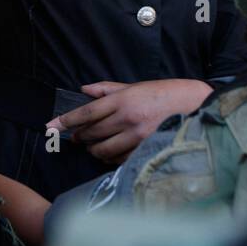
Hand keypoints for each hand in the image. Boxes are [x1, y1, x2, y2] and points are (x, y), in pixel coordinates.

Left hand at [46, 79, 211, 164]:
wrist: (195, 106)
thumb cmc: (164, 93)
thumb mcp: (135, 86)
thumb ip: (108, 89)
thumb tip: (84, 90)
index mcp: (123, 100)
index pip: (86, 113)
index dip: (66, 121)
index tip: (51, 125)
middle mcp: (128, 119)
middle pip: (91, 132)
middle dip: (79, 136)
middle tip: (76, 136)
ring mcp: (137, 137)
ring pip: (102, 149)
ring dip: (92, 149)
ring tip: (91, 145)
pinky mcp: (145, 151)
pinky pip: (118, 159)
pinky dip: (108, 158)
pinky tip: (109, 153)